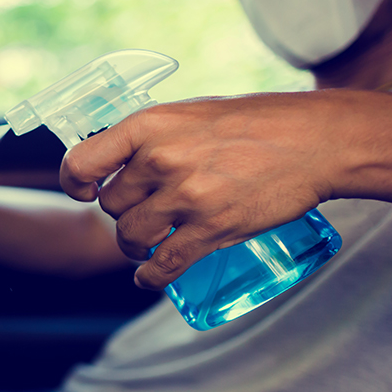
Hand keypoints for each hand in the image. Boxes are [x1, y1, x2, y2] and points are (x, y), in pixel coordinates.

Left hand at [58, 91, 372, 289]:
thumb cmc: (256, 123)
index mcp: (150, 125)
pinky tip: (150, 276)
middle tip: (145, 210)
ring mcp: (186, 196)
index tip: (84, 191)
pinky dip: (151, 277)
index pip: (82, 161)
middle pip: (111, 204)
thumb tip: (116, 162)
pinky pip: (163, 265)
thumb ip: (152, 138)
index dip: (74, 182)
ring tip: (148, 242)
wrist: (316, 141)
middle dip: (122, 212)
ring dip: (134, 245)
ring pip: (130, 237)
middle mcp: (161, 159)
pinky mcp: (211, 229)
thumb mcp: (190, 114)